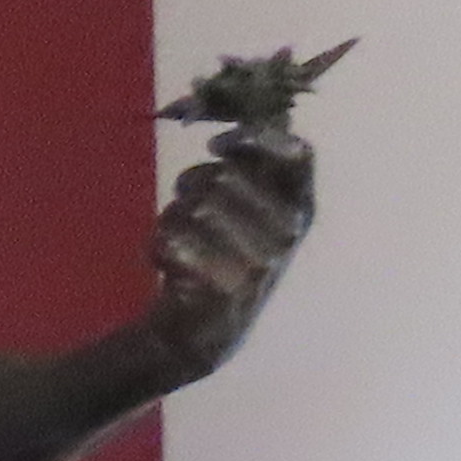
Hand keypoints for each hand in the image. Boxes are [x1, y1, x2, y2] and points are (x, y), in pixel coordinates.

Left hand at [142, 131, 315, 380]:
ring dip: (172, 219)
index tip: (217, 144)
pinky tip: (172, 270)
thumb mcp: (250, 215)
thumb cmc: (220, 260)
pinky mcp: (222, 285)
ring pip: (192, 205)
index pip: (297, 154)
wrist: (198, 334)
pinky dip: (158, 248)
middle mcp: (288, 233)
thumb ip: (249, 173)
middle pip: (223, 175)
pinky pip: (171, 239)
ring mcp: (260, 260)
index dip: (255, 139)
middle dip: (191, 186)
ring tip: (183, 245)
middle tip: (187, 211)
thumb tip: (229, 127)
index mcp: (301, 209)